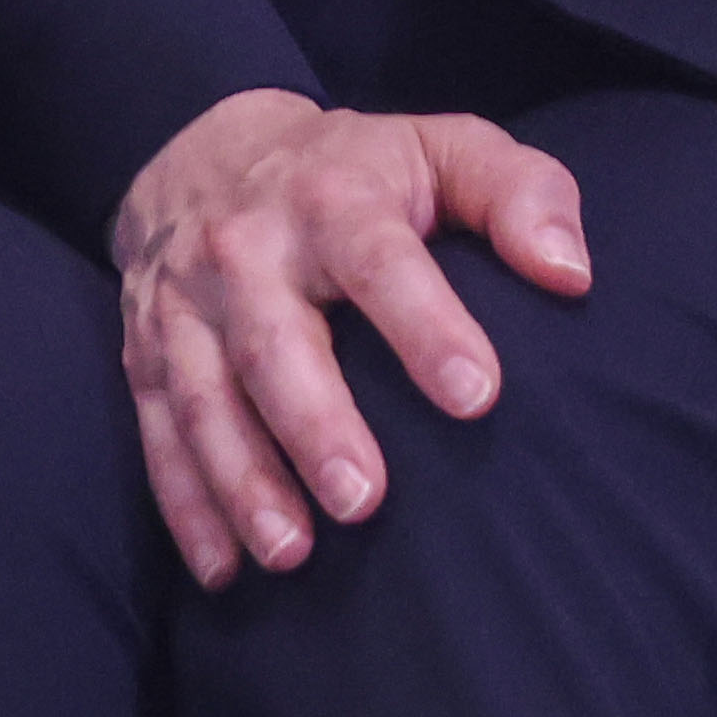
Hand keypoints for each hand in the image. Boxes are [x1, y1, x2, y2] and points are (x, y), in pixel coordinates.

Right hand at [106, 88, 586, 586]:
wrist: (202, 150)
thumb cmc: (357, 171)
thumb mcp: (441, 147)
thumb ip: (519, 193)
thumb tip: (570, 274)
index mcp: (331, 196)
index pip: (378, 258)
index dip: (425, 325)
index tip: (478, 395)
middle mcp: (246, 248)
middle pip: (274, 340)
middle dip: (315, 424)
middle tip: (365, 502)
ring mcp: (186, 306)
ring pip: (206, 398)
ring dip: (243, 479)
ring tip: (293, 553)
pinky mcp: (146, 354)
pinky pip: (158, 433)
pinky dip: (185, 505)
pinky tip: (223, 568)